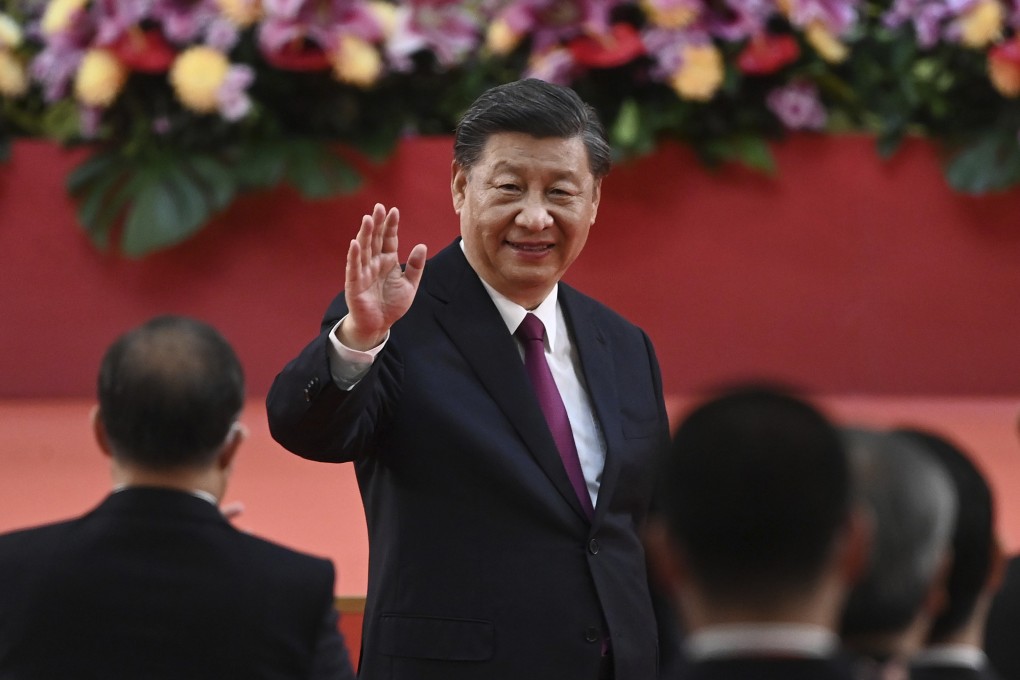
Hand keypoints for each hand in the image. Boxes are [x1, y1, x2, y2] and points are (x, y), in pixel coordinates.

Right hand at [340, 203, 426, 349]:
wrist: (379, 325)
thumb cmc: (392, 304)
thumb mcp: (409, 285)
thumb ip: (415, 266)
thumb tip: (421, 245)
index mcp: (388, 261)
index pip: (389, 239)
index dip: (391, 226)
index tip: (394, 210)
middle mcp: (374, 263)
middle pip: (375, 239)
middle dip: (377, 223)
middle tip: (379, 207)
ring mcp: (363, 272)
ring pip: (364, 249)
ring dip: (365, 234)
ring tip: (368, 219)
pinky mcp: (354, 284)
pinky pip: (354, 268)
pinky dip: (354, 256)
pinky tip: (355, 243)